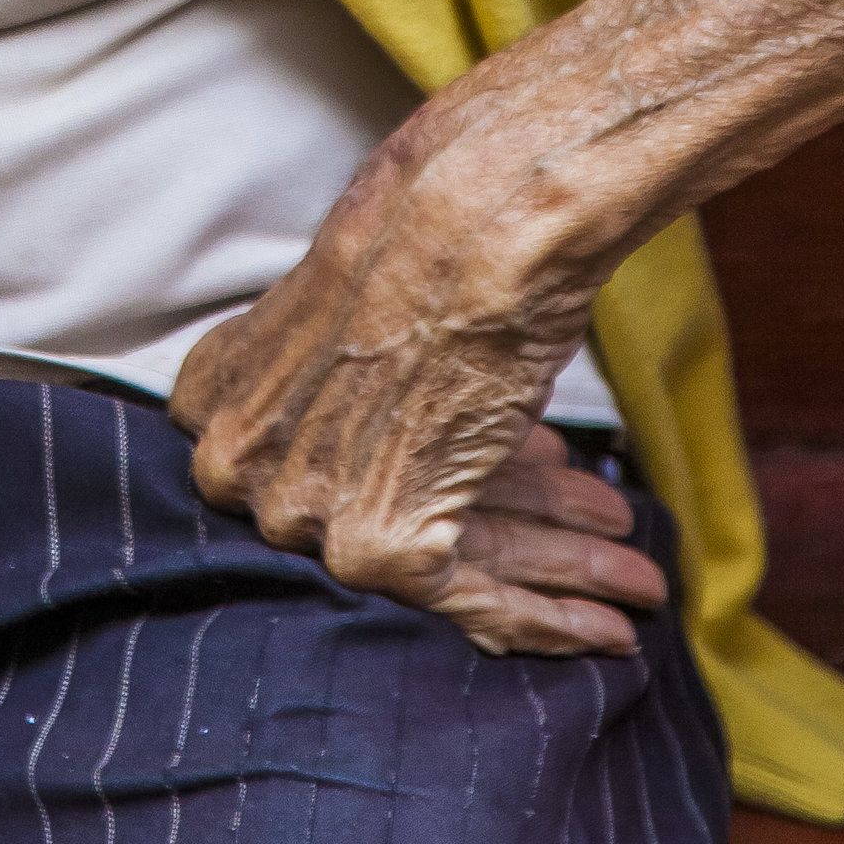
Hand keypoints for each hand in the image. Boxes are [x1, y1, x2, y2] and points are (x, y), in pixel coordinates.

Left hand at [169, 126, 662, 656]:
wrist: (475, 217)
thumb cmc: (425, 232)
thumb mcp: (345, 306)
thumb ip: (339, 387)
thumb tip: (388, 430)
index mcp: (213, 398)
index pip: (316, 476)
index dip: (422, 482)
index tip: (485, 496)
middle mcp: (239, 469)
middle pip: (389, 522)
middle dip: (511, 528)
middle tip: (593, 534)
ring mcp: (301, 513)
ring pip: (449, 564)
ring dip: (557, 570)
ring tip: (630, 576)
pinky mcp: (373, 547)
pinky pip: (475, 604)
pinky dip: (554, 616)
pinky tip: (609, 626)